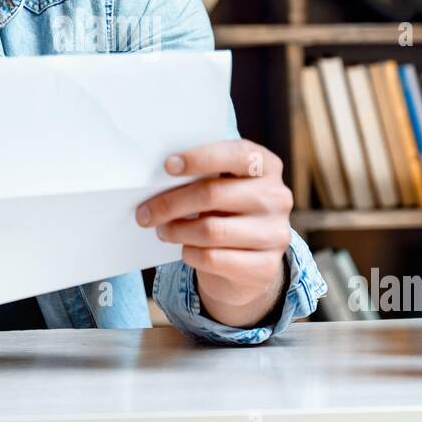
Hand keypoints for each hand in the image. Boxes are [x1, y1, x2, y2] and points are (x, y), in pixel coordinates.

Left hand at [136, 139, 292, 328]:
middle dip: (171, 202)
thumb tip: (158, 180)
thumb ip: (202, 176)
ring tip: (162, 230)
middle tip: (145, 212)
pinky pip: (214, 259)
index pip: (237, 154)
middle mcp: (276, 197)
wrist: (250, 261)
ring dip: (176, 230)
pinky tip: (185, 250)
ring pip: (211, 230)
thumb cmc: (226, 212)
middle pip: (213, 194)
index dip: (200, 158)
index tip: (167, 166)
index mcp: (266, 166)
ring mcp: (275, 233)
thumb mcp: (222, 187)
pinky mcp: (266, 267)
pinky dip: (191, 254)